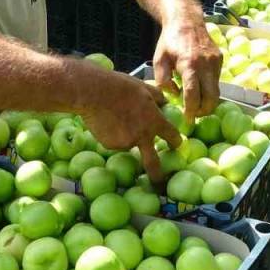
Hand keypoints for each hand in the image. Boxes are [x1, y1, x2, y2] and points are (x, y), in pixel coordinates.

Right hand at [77, 63, 181, 185]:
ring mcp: (125, 143)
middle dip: (158, 176)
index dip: (176, 141)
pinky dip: (113, 135)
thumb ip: (157, 98)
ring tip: (116, 117)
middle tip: (160, 184)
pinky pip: (115, 142)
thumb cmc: (120, 86)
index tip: (177, 145)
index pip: (172, 136)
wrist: (93, 93)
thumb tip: (165, 104)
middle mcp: (142, 136)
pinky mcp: (110, 145)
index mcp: (154, 121)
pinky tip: (106, 121)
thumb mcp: (144, 88)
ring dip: (127, 136)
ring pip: (129, 143)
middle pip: (153, 163)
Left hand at [153, 18, 222, 123]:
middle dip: (204, 110)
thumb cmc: (169, 41)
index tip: (188, 120)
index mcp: (189, 64)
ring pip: (217, 90)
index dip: (191, 110)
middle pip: (212, 97)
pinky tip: (199, 87)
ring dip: (208, 101)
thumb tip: (175, 95)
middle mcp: (206, 64)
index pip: (193, 94)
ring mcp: (215, 62)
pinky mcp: (220, 60)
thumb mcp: (159, 60)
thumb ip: (164, 81)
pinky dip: (209, 88)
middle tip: (194, 116)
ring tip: (196, 104)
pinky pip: (217, 81)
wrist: (186, 20)